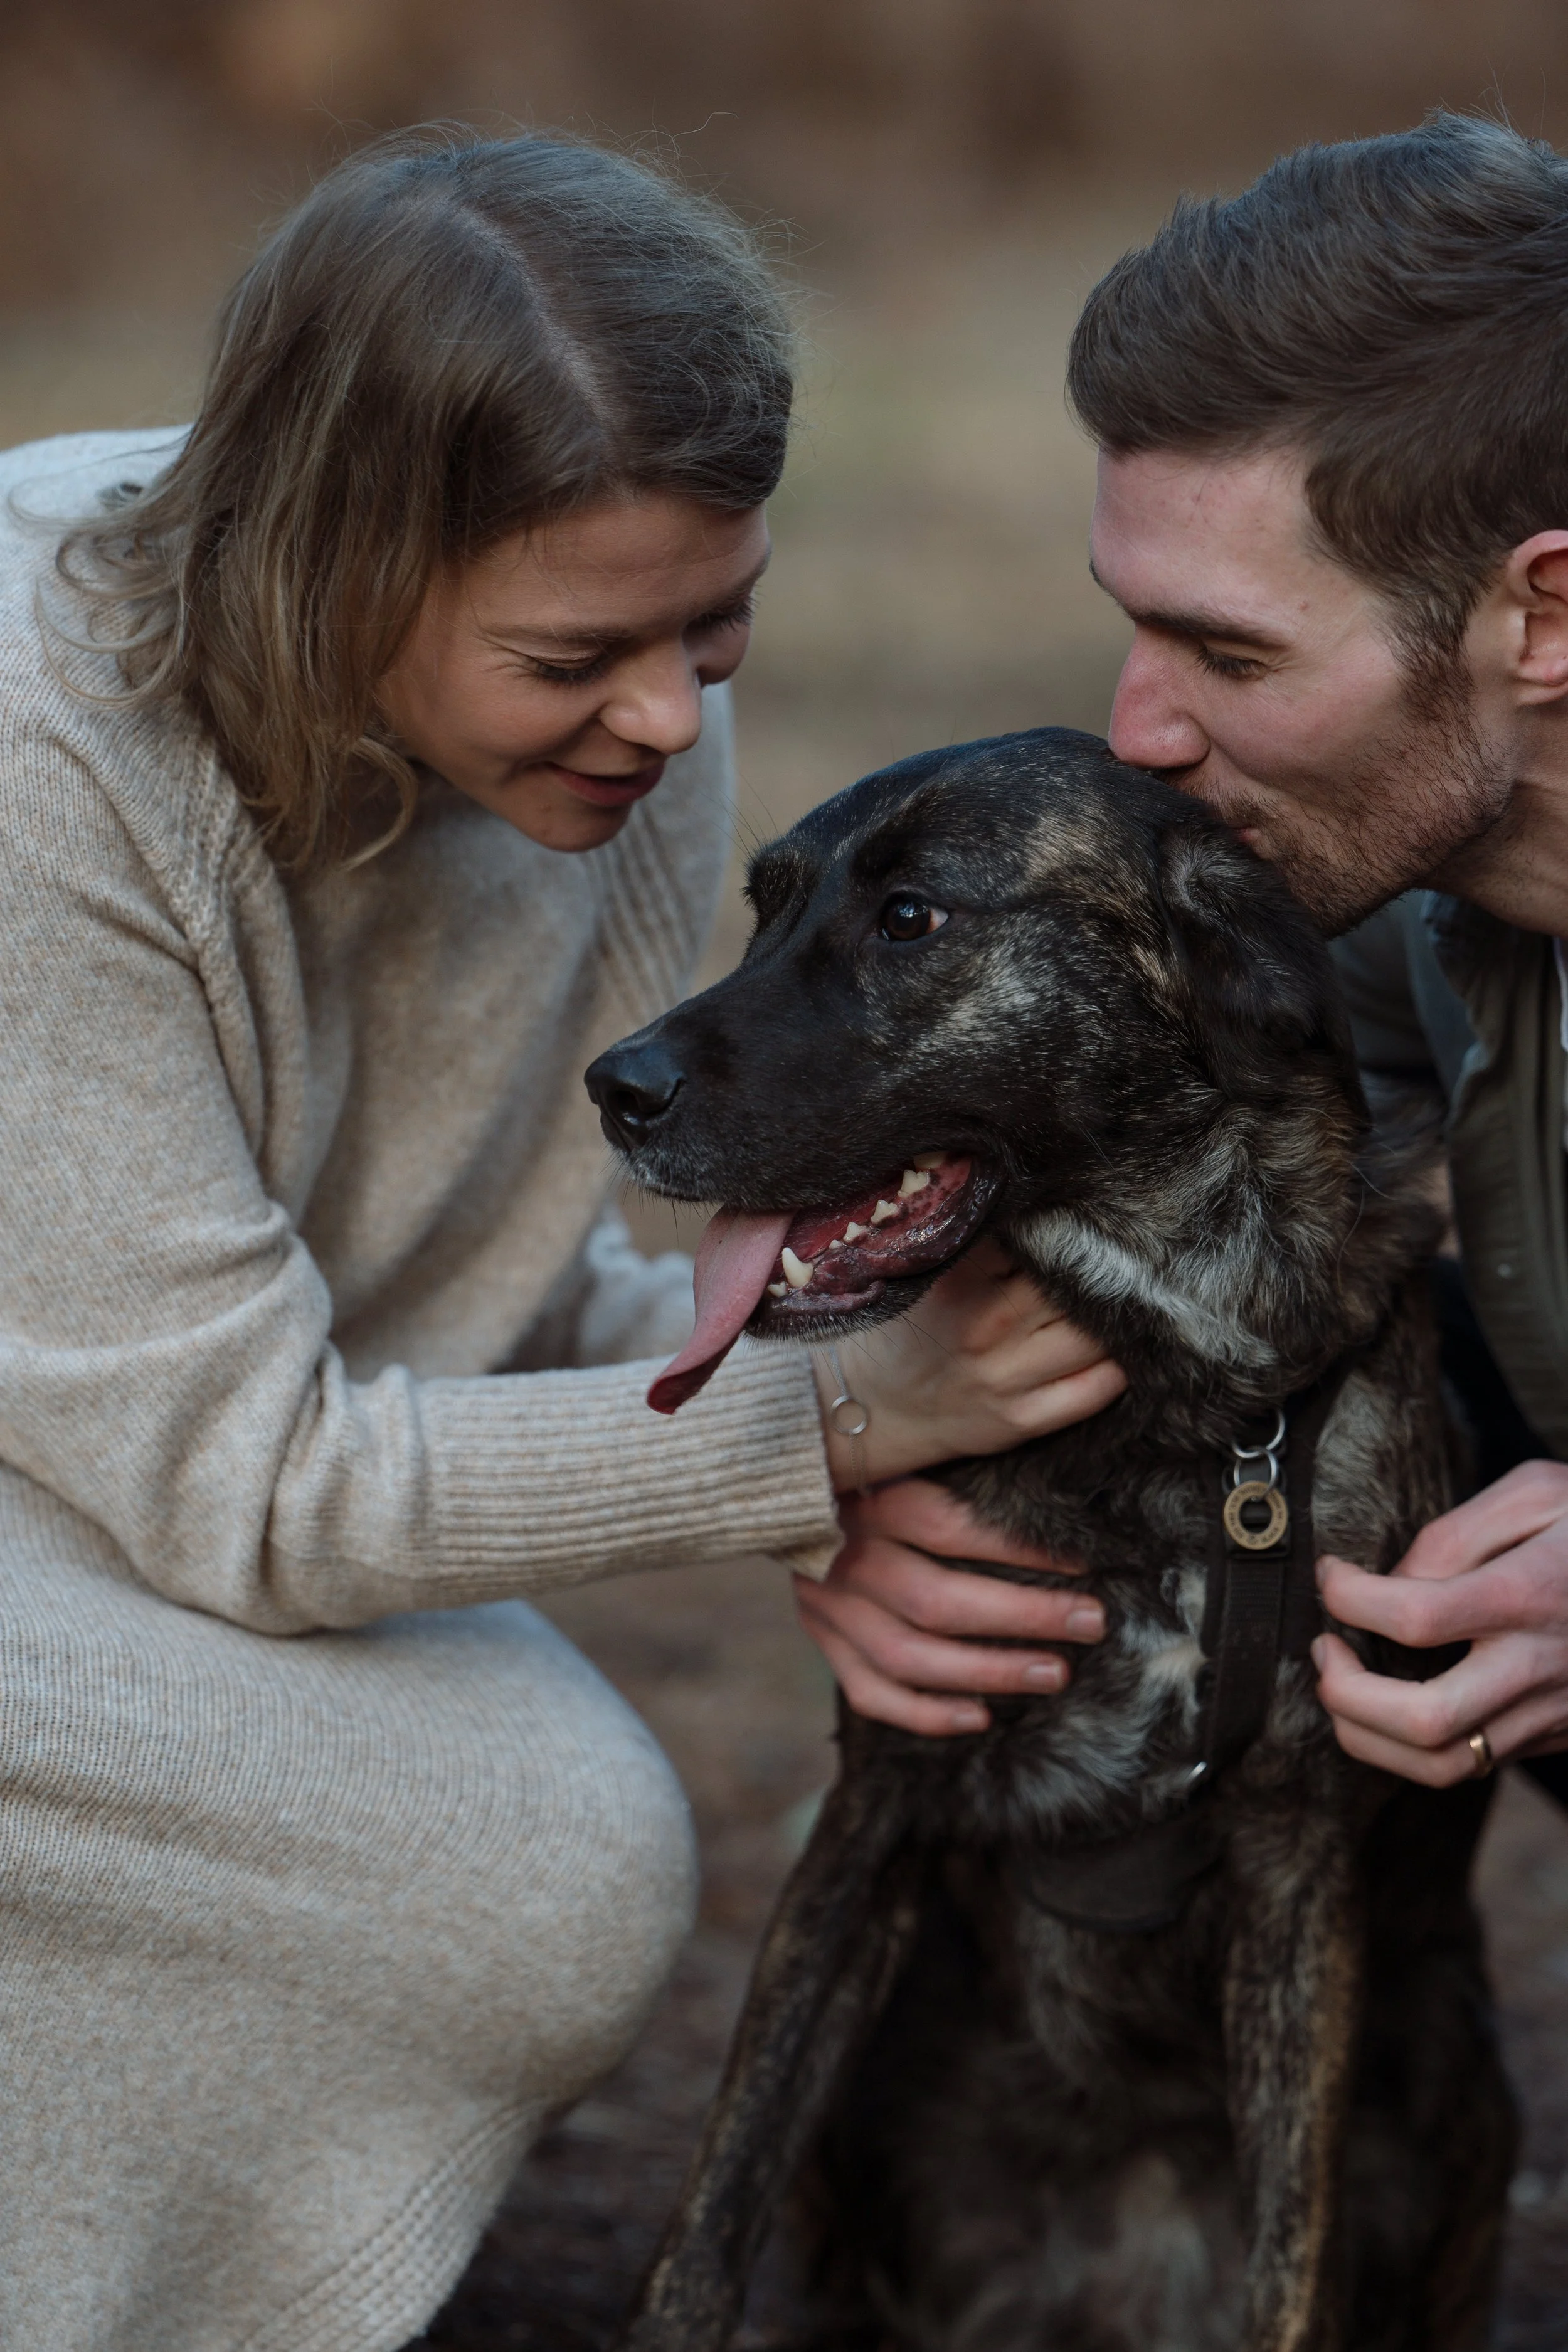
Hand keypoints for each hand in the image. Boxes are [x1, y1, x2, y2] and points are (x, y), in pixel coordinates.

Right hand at [795, 1476, 1105, 1736]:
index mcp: (870, 1500)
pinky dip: (927, 1713)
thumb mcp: (913, 1457)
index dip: (1019, 1548)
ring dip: (988, 1672)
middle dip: (1024, 1616)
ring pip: (909, 1657)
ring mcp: (828, 1605)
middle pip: (936, 1601)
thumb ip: (965, 1477)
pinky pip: (871, 1692)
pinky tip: (982, 1717)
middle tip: (1090, 1623)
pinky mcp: (822, 1639)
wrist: (791, 1489)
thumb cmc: (880, 1470)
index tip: (1084, 1563)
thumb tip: (1057, 1503)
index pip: (950, 1528)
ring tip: (1055, 1674)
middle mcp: (844, 1556)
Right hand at [811, 1237, 1125, 1489]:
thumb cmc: (912, 1326)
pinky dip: (1118, 1367)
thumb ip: (982, 1242)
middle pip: (1075, 1289)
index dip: (1072, 1229)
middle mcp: (983, 1329)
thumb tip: (1047, 1197)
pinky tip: (1122, 1348)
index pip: (1039, 1242)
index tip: (1091, 1218)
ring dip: (1120, 1317)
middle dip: (1105, 1272)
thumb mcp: (928, 1273)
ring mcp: (1005, 1379)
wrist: (873, 1405)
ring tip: (1128, 1298)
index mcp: (958, 1282)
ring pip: (1093, 1338)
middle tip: (1126, 1256)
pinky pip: (1095, 1390)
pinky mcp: (1023, 1420)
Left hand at [1312, 1460, 1567, 1784]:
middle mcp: (1537, 1666)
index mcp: (1529, 1595)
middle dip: (1346, 1693)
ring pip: (1442, 1765)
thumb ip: (1457, 1532)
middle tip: (1324, 1649)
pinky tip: (1384, 1702)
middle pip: (1424, 1720)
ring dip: (1365, 1735)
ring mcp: (1547, 1713)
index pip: (1415, 1618)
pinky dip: (1406, 1746)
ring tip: (1339, 1684)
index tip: (1331, 1574)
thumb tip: (1392, 1582)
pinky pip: (1467, 1766)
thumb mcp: (1540, 1493)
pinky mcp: (1550, 1737)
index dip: (1348, 1598)